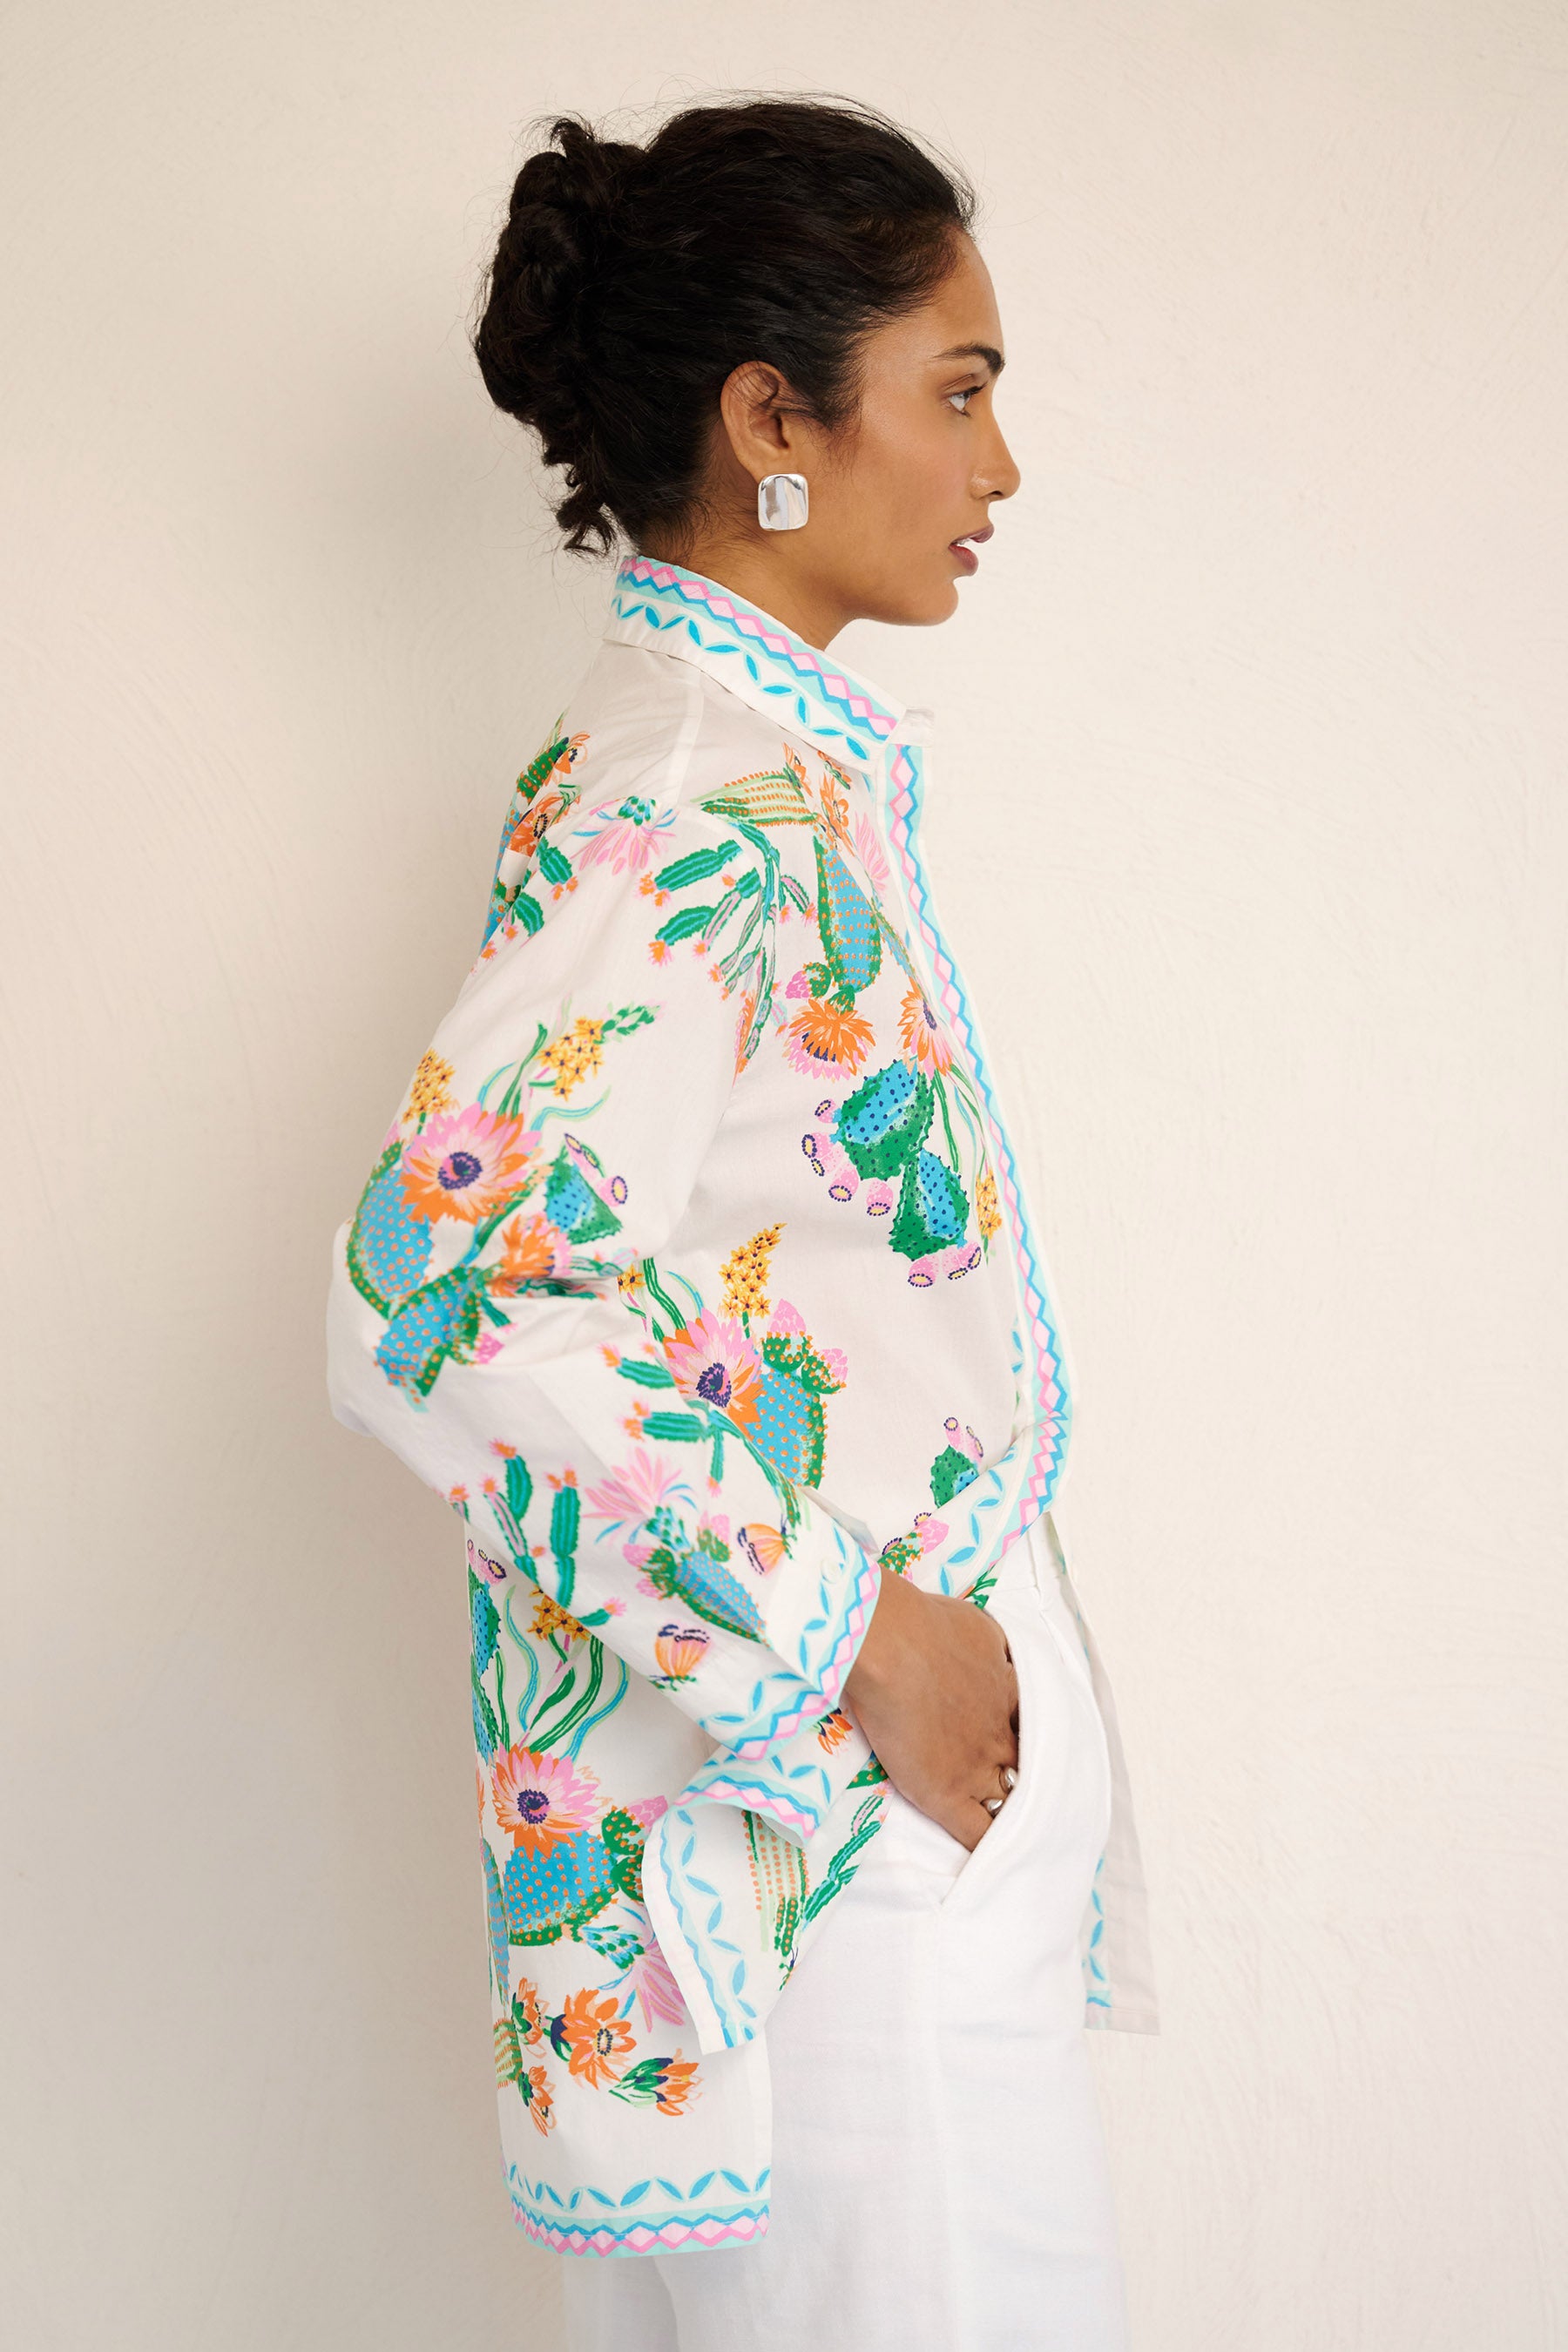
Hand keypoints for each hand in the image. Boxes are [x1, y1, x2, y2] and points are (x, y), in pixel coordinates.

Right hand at [842, 1565, 1018, 1850]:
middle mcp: (1001, 1732)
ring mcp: (977, 1766)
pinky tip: (992, 1859)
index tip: (1025, 1742)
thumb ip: (990, 1645)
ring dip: (1014, 1812)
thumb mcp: (977, 1624)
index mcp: (1010, 1690)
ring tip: (1020, 1830)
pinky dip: (986, 1846)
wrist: (892, 1644)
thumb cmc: (925, 1621)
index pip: (1033, 1724)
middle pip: (1029, 1764)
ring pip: (1009, 1801)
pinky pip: (976, 1833)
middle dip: (1032, 1776)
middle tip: (1033, 1790)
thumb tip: (992, 1648)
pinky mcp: (947, 1794)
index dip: (1030, 1736)